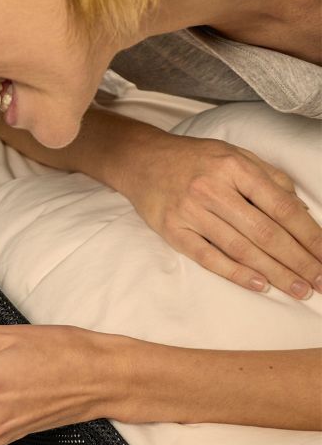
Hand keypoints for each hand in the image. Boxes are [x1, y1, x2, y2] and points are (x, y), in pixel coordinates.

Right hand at [124, 134, 321, 299]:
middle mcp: (214, 190)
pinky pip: (208, 257)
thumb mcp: (234, 155)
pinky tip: (259, 284)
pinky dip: (235, 272)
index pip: (281, 207)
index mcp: (235, 168)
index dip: (308, 234)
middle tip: (319, 281)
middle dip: (297, 260)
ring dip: (273, 272)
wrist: (142, 161)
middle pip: (265, 232)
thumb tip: (300, 209)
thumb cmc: (194, 160)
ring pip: (240, 248)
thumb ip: (269, 178)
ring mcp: (191, 212)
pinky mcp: (173, 231)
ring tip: (297, 289)